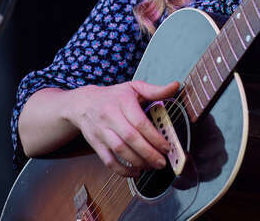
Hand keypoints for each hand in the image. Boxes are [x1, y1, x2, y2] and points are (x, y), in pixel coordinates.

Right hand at [65, 80, 179, 176]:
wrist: (84, 103)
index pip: (140, 122)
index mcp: (123, 101)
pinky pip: (108, 160)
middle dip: (149, 153)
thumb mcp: (133, 87)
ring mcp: (101, 131)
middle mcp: (110, 116)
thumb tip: (175, 86)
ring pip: (120, 150)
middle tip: (162, 162)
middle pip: (131, 138)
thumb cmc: (113, 96)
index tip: (166, 147)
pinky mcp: (95, 143)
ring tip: (151, 166)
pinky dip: (122, 170)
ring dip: (137, 162)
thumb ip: (155, 90)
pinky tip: (134, 172)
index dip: (154, 137)